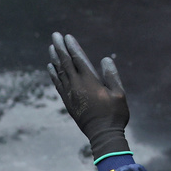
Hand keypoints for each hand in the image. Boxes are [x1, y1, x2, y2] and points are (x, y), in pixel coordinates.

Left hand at [47, 32, 130, 161]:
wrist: (103, 135)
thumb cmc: (115, 114)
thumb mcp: (120, 94)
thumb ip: (112, 76)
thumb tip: (105, 59)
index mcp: (90, 81)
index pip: (78, 59)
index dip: (72, 47)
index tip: (67, 36)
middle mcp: (77, 85)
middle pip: (65, 62)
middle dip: (60, 48)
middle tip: (55, 35)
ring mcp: (70, 93)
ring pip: (59, 72)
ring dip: (55, 58)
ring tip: (51, 47)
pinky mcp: (68, 101)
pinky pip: (57, 84)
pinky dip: (53, 74)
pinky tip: (51, 67)